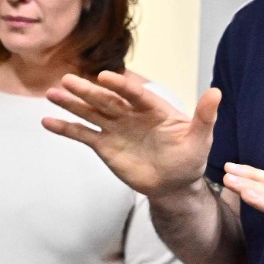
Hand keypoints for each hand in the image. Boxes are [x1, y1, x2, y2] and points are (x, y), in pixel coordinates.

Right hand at [43, 73, 220, 198]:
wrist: (173, 185)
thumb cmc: (189, 159)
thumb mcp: (200, 139)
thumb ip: (204, 117)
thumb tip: (217, 92)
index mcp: (152, 108)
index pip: (134, 94)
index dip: (120, 87)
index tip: (104, 77)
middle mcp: (130, 114)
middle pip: (106, 100)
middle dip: (87, 90)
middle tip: (67, 79)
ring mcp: (115, 129)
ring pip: (90, 113)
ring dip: (71, 103)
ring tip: (51, 93)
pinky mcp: (104, 146)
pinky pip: (82, 135)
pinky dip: (65, 128)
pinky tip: (47, 121)